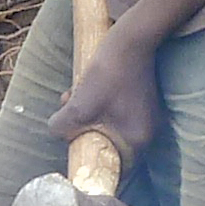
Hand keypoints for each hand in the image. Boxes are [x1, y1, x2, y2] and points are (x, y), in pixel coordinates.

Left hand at [51, 31, 163, 159]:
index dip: (93, 163)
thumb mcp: (79, 105)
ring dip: (86, 115)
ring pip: (108, 126)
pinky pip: (114, 112)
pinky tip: (81, 87)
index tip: (75, 154)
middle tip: (67, 119)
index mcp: (138, 139)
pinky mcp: (140, 99)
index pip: (116, 168)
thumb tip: (57, 132)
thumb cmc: (108, 73)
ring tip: (70, 95)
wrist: (131, 37)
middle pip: (109, 145)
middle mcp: (147, 131)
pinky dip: (97, 105)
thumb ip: (62, 127)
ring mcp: (145, 115)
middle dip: (83, 132)